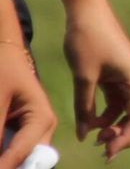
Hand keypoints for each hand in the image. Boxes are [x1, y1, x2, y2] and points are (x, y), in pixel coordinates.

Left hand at [0, 45, 54, 168]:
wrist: (6, 54)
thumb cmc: (4, 71)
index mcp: (42, 120)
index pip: (22, 154)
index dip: (5, 166)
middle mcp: (43, 130)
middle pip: (27, 160)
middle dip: (9, 164)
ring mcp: (33, 132)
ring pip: (20, 157)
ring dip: (6, 159)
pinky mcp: (22, 132)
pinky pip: (13, 151)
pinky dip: (5, 153)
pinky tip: (0, 151)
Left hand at [65, 4, 129, 160]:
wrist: (87, 11)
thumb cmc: (88, 39)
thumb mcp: (83, 76)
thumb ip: (84, 108)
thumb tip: (83, 136)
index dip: (126, 137)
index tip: (107, 151)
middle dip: (128, 135)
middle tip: (105, 149)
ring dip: (117, 126)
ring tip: (94, 137)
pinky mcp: (120, 76)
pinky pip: (120, 102)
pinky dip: (109, 116)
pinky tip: (92, 122)